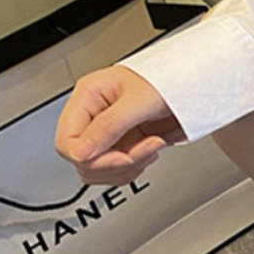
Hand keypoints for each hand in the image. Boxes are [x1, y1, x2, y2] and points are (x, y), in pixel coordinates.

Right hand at [54, 65, 185, 183]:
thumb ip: (108, 127)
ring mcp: (106, 134)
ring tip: (149, 147)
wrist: (187, 87)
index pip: (66, 142)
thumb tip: (81, 152)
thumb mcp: (137, 103)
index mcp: (87, 97)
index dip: (89, 157)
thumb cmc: (164, 81)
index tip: (118, 157)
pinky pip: (115, 172)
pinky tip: (148, 152)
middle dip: (113, 163)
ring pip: (98, 171)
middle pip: (81, 160)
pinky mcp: (121, 146)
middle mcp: (92, 116)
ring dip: (127, 168)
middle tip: (138, 151)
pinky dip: (134, 170)